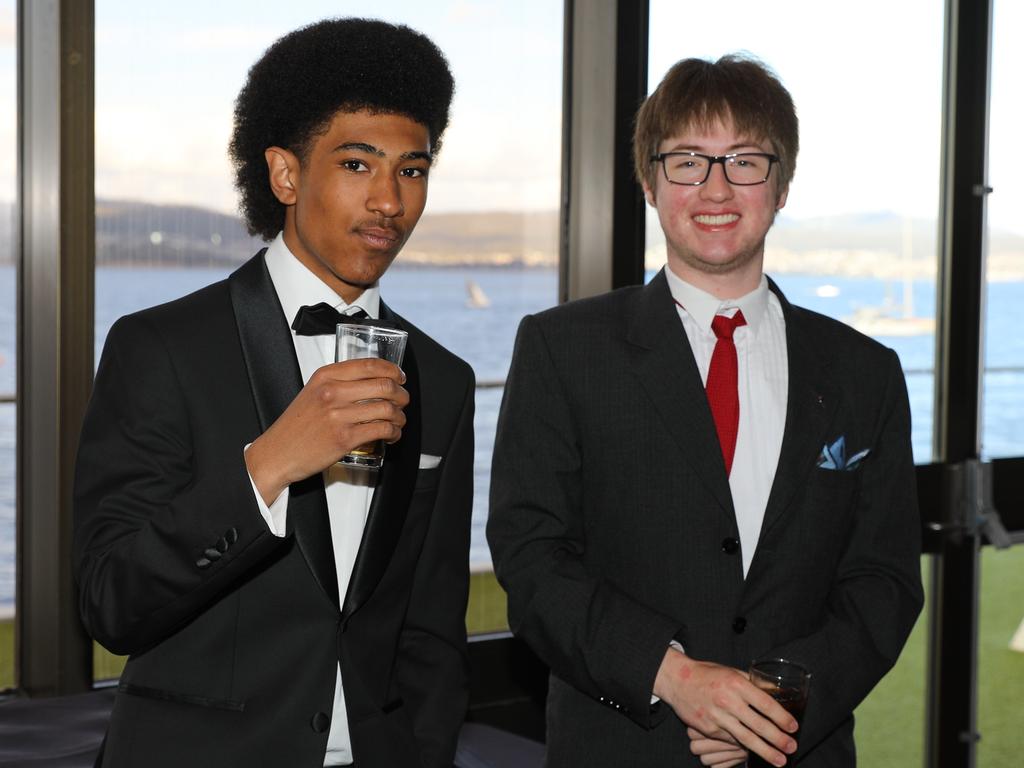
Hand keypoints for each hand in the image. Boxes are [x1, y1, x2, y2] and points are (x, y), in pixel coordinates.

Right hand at [245, 358, 408, 502]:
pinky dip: (394, 432)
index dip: (393, 370)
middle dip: (402, 394)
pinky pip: (382, 430)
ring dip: (400, 416)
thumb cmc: (296, 425)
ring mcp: (339, 415)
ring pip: (387, 409)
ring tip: (398, 421)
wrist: (278, 452)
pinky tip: (391, 434)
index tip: (400, 377)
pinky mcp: (345, 438)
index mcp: (326, 376)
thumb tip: (374, 381)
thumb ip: (339, 382)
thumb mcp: (313, 392)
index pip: (370, 365)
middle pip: (385, 385)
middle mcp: (333, 392)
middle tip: (403, 401)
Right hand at [653, 649, 797, 766]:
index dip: (781, 717)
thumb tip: (775, 692)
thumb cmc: (707, 674)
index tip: (793, 726)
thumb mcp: (731, 672)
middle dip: (778, 739)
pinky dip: (744, 746)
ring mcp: (717, 717)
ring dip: (766, 751)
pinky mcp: (709, 729)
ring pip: (746, 738)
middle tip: (792, 747)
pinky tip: (754, 752)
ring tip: (781, 760)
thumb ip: (752, 683)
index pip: (765, 703)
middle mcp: (728, 701)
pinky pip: (731, 740)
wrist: (677, 681)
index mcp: (736, 684)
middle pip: (759, 725)